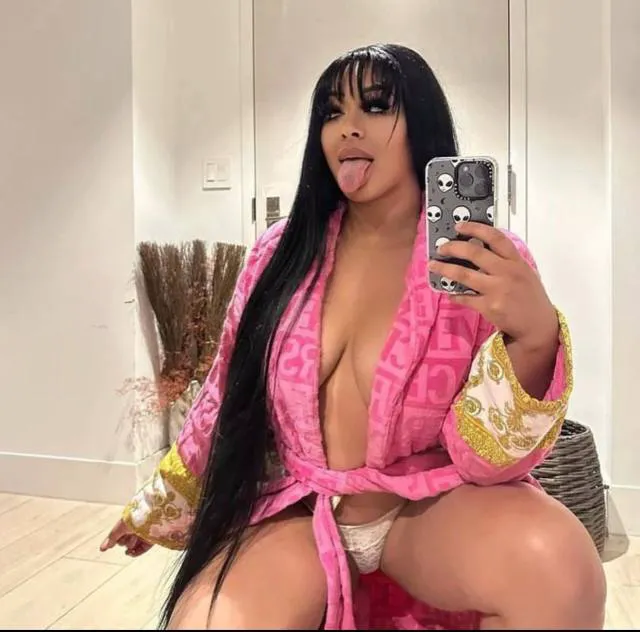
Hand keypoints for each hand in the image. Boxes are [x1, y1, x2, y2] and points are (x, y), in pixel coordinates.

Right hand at [100, 518, 152, 557]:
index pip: (117, 535)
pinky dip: (135, 553)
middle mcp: (135, 529)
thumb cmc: (135, 518)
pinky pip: (141, 550)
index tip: (106, 548)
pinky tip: (130, 553)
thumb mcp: (120, 526)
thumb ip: (112, 537)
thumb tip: (103, 547)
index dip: (113, 540)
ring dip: (130, 545)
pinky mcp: (150, 540)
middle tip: (127, 535)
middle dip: (124, 541)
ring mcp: (142, 535)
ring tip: (133, 538)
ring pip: (132, 546)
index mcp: (127, 523)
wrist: (152, 515)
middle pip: (124, 542)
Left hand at [429, 222, 558, 349]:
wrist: (538, 326)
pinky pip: (465, 298)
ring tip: (433, 265)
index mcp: (516, 261)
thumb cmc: (530, 297)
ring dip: (445, 269)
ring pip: (464, 274)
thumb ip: (506, 261)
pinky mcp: (489, 307)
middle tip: (441, 248)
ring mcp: (497, 290)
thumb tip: (479, 250)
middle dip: (453, 247)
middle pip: (475, 252)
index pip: (496, 238)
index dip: (476, 228)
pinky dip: (455, 295)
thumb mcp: (524, 273)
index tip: (460, 226)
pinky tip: (450, 293)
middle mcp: (507, 272)